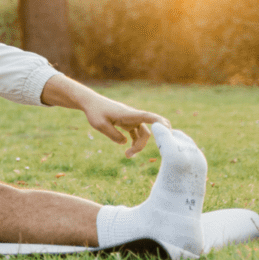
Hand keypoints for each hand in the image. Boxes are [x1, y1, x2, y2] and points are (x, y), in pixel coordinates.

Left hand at [42, 75, 171, 157]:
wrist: (90, 103)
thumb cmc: (95, 112)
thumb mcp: (100, 125)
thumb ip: (113, 135)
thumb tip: (125, 143)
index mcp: (128, 114)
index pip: (148, 117)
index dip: (159, 123)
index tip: (168, 129)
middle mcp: (133, 117)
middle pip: (146, 132)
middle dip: (142, 144)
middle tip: (130, 155)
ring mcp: (132, 120)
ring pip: (143, 134)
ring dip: (138, 145)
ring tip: (127, 156)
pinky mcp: (128, 123)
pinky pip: (137, 134)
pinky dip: (135, 142)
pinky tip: (128, 150)